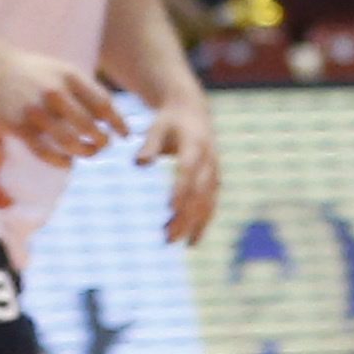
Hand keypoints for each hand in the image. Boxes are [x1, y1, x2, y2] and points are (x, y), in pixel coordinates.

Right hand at [0, 41, 122, 165]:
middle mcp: (54, 93)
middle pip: (89, 126)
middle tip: (104, 145)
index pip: (104, 104)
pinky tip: (69, 162)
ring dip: (85, 152)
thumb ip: (86, 91)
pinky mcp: (18, 127)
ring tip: (88, 152)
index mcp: (70, 77)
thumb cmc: (35, 72)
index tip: (125, 135)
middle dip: (102, 141)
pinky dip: (61, 161)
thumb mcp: (64, 71)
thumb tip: (111, 119)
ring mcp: (35, 111)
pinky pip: (44, 152)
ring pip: (69, 142)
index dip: (118, 123)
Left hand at [137, 90, 221, 245]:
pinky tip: (191, 239)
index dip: (181, 190)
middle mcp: (210, 161)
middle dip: (186, 216)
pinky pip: (211, 204)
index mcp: (196, 146)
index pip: (188, 172)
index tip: (170, 209)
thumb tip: (139, 164)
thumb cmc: (169, 121)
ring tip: (177, 243)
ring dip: (195, 224)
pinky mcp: (214, 180)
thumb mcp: (157, 127)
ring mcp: (215, 172)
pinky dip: (203, 222)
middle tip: (168, 238)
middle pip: (200, 193)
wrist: (192, 110)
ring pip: (209, 202)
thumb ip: (149, 145)